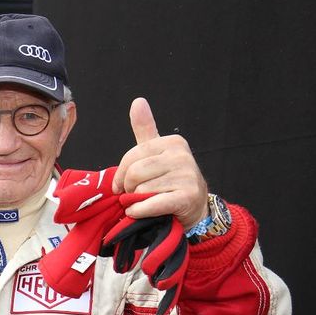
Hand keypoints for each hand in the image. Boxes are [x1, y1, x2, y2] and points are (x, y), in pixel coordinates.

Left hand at [112, 97, 207, 228]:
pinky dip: (138, 211)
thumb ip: (146, 129)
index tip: (122, 185)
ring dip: (135, 202)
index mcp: (172, 142)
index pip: (131, 157)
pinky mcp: (187, 197)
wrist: (194, 208)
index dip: (121, 174)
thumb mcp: (157, 153)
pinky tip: (138, 212)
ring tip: (145, 202)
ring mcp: (187, 176)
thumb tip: (138, 101)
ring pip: (141, 190)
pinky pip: (150, 204)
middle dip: (128, 188)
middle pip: (134, 173)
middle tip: (134, 195)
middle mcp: (181, 156)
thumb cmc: (169, 179)